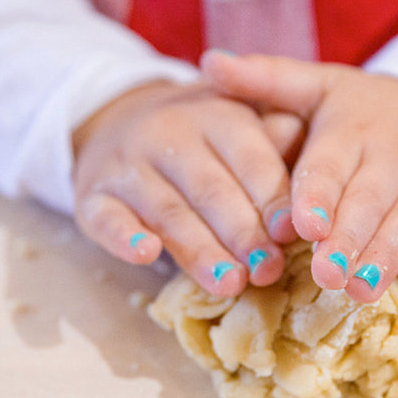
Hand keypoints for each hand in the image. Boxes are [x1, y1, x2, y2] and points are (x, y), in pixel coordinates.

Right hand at [72, 81, 297, 295]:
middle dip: (242, 232)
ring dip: (199, 249)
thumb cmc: (202, 135)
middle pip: (211, 188)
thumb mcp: (240, 122)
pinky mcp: (92, 196)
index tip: (293, 233)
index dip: (272, 197)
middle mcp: (169, 132)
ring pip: (167, 210)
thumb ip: (275, 136)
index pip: (249, 157)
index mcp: (216, 113)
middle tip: (269, 270)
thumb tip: (305, 140)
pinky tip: (145, 254)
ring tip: (230, 284)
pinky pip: (107, 218)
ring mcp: (127, 165)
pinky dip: (125, 236)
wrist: (117, 119)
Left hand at [201, 52, 397, 301]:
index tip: (302, 225)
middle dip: (348, 239)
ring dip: (387, 255)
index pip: (332, 163)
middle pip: (370, 201)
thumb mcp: (324, 87)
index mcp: (354, 128)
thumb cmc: (373, 114)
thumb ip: (269, 80)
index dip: (318, 195)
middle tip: (324, 275)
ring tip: (360, 290)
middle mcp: (396, 157)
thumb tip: (208, 63)